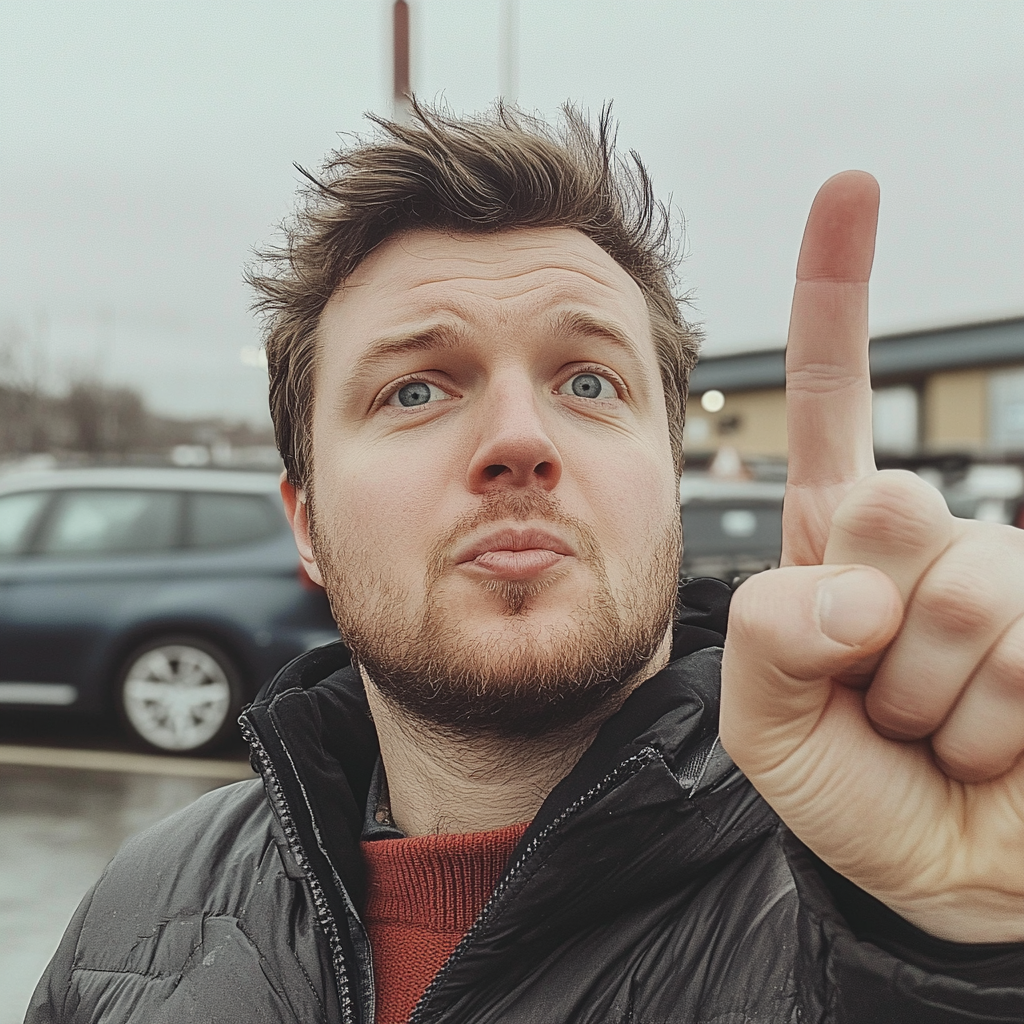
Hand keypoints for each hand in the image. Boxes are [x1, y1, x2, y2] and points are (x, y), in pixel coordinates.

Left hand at [719, 172, 1023, 943]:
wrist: (942, 881)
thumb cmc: (850, 793)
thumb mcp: (764, 726)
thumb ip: (766, 642)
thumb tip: (852, 586)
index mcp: (835, 540)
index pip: (832, 397)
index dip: (837, 293)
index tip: (853, 187)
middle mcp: (924, 538)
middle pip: (890, 502)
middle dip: (869, 629)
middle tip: (875, 694)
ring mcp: (1004, 574)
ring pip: (965, 588)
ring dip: (934, 696)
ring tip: (932, 729)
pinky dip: (994, 719)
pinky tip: (995, 742)